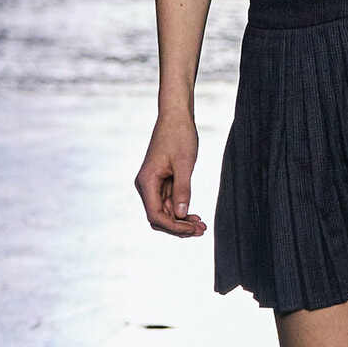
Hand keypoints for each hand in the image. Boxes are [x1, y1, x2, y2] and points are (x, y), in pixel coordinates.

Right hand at [135, 110, 206, 237]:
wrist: (176, 116)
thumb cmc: (179, 135)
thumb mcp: (184, 163)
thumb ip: (183, 189)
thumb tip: (181, 214)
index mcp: (146, 181)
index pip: (156, 215)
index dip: (174, 226)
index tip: (193, 229)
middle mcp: (145, 186)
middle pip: (158, 218)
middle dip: (178, 227)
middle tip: (202, 230)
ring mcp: (153, 185)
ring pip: (164, 212)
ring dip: (181, 221)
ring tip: (201, 226)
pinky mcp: (161, 182)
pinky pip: (169, 203)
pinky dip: (181, 211)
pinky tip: (195, 216)